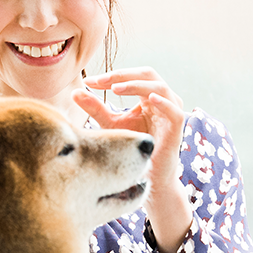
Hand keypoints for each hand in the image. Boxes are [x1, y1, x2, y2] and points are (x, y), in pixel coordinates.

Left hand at [73, 67, 191, 251]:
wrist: (147, 177)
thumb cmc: (131, 150)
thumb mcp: (111, 125)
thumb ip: (96, 108)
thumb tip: (75, 91)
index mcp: (147, 98)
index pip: (132, 77)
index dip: (112, 76)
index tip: (89, 81)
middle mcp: (162, 101)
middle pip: (148, 75)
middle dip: (124, 75)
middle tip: (103, 81)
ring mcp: (171, 113)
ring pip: (160, 88)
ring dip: (138, 85)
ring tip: (116, 89)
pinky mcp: (177, 129)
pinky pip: (174, 111)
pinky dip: (163, 102)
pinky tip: (148, 100)